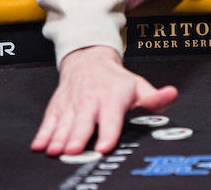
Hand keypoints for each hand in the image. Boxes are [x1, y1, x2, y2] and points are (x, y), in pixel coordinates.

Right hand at [31, 46, 176, 155]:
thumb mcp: (138, 85)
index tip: (104, 146)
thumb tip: (171, 95)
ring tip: (55, 151)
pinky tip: (39, 146)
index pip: (110, 118)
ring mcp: (71, 104)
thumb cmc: (115, 79)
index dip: (107, 132)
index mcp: (111, 98)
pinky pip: (48, 121)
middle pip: (83, 122)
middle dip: (77, 137)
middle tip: (73, 151)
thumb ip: (155, 97)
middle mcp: (90, 101)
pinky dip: (43, 133)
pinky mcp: (57, 107)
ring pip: (63, 123)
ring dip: (58, 137)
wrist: (89, 59)